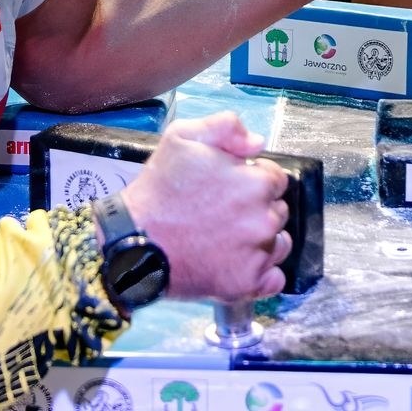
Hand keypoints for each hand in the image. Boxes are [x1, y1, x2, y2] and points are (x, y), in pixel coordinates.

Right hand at [120, 113, 290, 302]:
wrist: (133, 241)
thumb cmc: (158, 190)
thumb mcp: (182, 137)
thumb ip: (226, 126)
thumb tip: (257, 143)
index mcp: (256, 183)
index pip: (275, 179)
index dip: (252, 180)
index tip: (229, 187)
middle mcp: (264, 219)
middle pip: (277, 211)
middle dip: (256, 210)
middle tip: (222, 214)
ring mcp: (257, 255)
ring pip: (278, 244)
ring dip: (262, 241)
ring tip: (226, 240)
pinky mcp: (247, 284)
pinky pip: (273, 279)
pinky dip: (261, 273)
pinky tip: (236, 264)